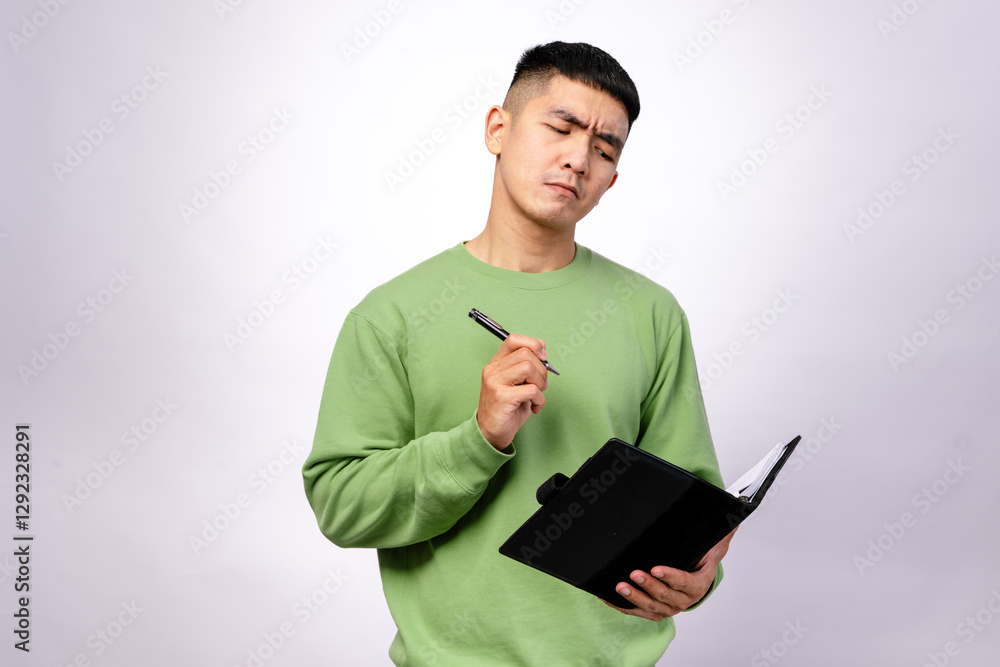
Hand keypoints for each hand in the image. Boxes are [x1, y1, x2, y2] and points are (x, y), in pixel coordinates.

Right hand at [476, 333, 548, 449]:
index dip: (533, 344)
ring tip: (536, 395)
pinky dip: (539, 400)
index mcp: (497, 363)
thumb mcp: (519, 383)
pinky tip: (534, 407)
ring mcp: (495, 382)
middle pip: (525, 353)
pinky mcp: (502, 397)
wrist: (491, 433)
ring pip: (528, 368)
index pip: (513, 339)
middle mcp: (493, 370)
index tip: (543, 357)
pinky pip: (531, 390)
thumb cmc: (507, 408)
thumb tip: (542, 345)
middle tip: (541, 385)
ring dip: (540, 383)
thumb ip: (528, 364)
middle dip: (541, 369)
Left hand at [603, 527, 737, 620]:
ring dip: (635, 597)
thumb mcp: (714, 546)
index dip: (671, 577)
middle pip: (665, 596)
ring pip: (650, 606)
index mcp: (698, 584)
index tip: (656, 568)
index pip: (685, 582)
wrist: (694, 580)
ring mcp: (668, 607)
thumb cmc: (701, 562)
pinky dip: (622, 605)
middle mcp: (683, 600)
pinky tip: (608, 597)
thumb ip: (723, 532)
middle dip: (649, 585)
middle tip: (634, 573)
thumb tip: (736, 513)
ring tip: (620, 586)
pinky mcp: (654, 610)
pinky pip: (637, 611)